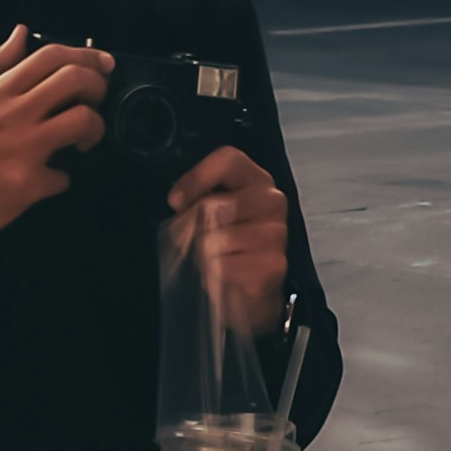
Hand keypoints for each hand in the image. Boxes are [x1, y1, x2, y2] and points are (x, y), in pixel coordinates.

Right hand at [0, 28, 113, 284]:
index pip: (51, 56)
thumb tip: (21, 32)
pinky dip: (61, 178)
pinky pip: (65, 176)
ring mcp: (22, 149)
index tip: (103, 64)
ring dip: (95, 129)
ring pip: (83, 121)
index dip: (85, 56)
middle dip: (98, 87)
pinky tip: (49, 179)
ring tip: (84, 140)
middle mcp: (12, 114)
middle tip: (97, 101)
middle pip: (75, 81)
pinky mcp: (28, 185)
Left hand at [167, 147, 290, 335]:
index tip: (175, 201)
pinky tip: (225, 275)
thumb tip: (179, 203)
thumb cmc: (225, 245)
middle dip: (190, 226)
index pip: (229, 158)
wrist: (248, 292)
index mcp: (256, 179)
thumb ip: (195, 200)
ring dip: (202, 254)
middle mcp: (272, 201)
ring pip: (214, 238)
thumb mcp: (206, 214)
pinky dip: (215, 274)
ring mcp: (276, 233)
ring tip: (214, 258)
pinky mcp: (274, 265)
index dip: (197, 176)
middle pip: (213, 203)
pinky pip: (223, 265)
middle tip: (192, 240)